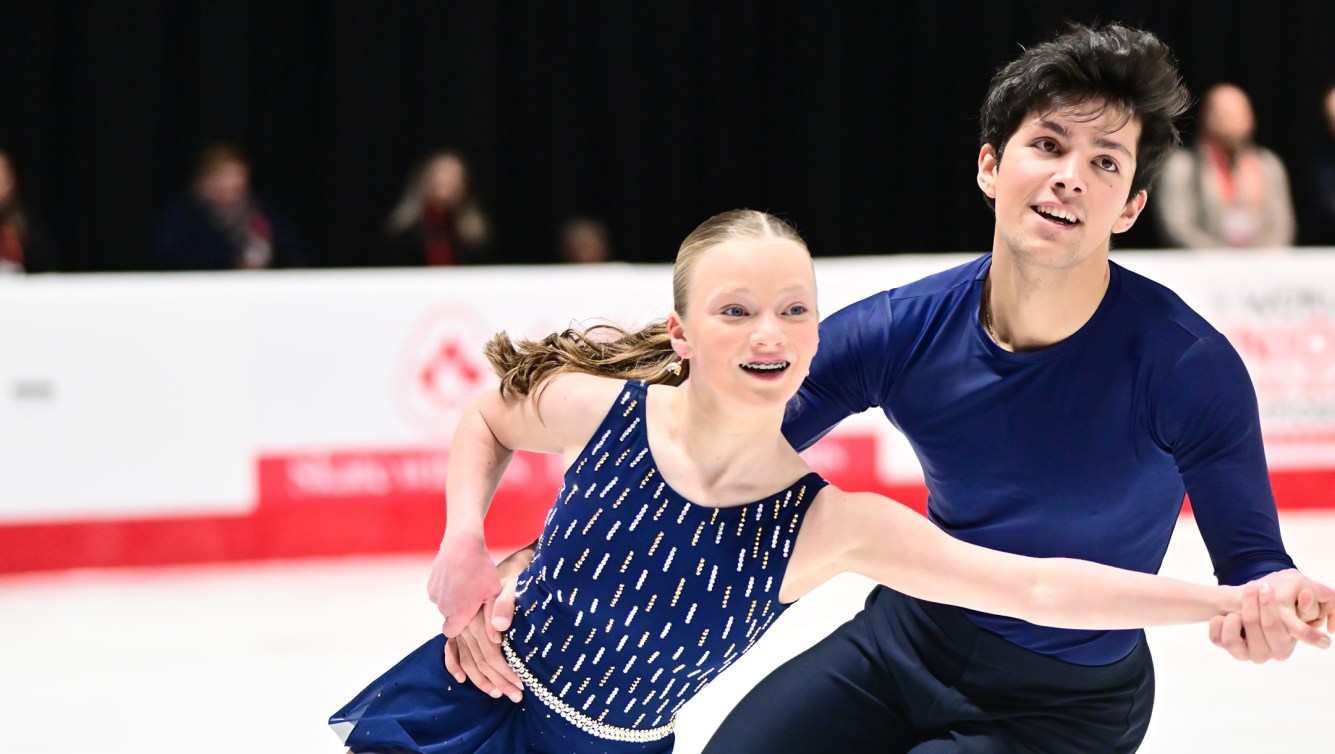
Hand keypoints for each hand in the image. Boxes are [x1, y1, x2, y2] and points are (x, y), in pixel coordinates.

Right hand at [427, 531, 500, 637]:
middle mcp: (443, 607)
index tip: (471, 616)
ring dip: (453, 599)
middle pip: (449, 618)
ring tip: (467, 583)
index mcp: (458, 613)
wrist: (462, 543)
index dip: (461, 627)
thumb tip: (496, 639)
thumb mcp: (494, 592)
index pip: (452, 633)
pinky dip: (447, 588)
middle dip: (459, 611)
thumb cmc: (481, 568)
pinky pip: (438, 592)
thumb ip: (493, 618)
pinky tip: (458, 576)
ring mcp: (434, 595)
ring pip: (444, 604)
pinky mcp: (430, 583)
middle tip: (474, 595)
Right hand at [443, 575, 522, 701]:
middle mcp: (454, 622)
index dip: (504, 675)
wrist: (459, 543)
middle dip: (495, 681)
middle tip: (511, 696)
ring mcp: (444, 616)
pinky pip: (448, 643)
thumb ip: (500, 609)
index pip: (489, 657)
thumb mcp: (495, 588)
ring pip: (462, 655)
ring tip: (491, 690)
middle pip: (476, 660)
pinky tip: (462, 676)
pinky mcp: (440, 608)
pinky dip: (454, 661)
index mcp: (467, 619)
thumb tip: (499, 634)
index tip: (519, 686)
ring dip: (477, 675)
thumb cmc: (481, 565)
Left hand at [1208, 570, 1333, 662]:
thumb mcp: (1293, 608)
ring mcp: (1243, 655)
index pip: (1274, 627)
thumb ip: (1304, 607)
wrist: (1251, 611)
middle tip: (1252, 587)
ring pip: (1231, 641)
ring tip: (1237, 610)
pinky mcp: (1226, 649)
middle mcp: (1264, 655)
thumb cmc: (1278, 611)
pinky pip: (1216, 639)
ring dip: (1232, 618)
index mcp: (1283, 648)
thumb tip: (1309, 601)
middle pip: (1251, 626)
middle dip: (1250, 603)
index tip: (1265, 587)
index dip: (1268, 605)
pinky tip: (1224, 617)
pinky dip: (1217, 623)